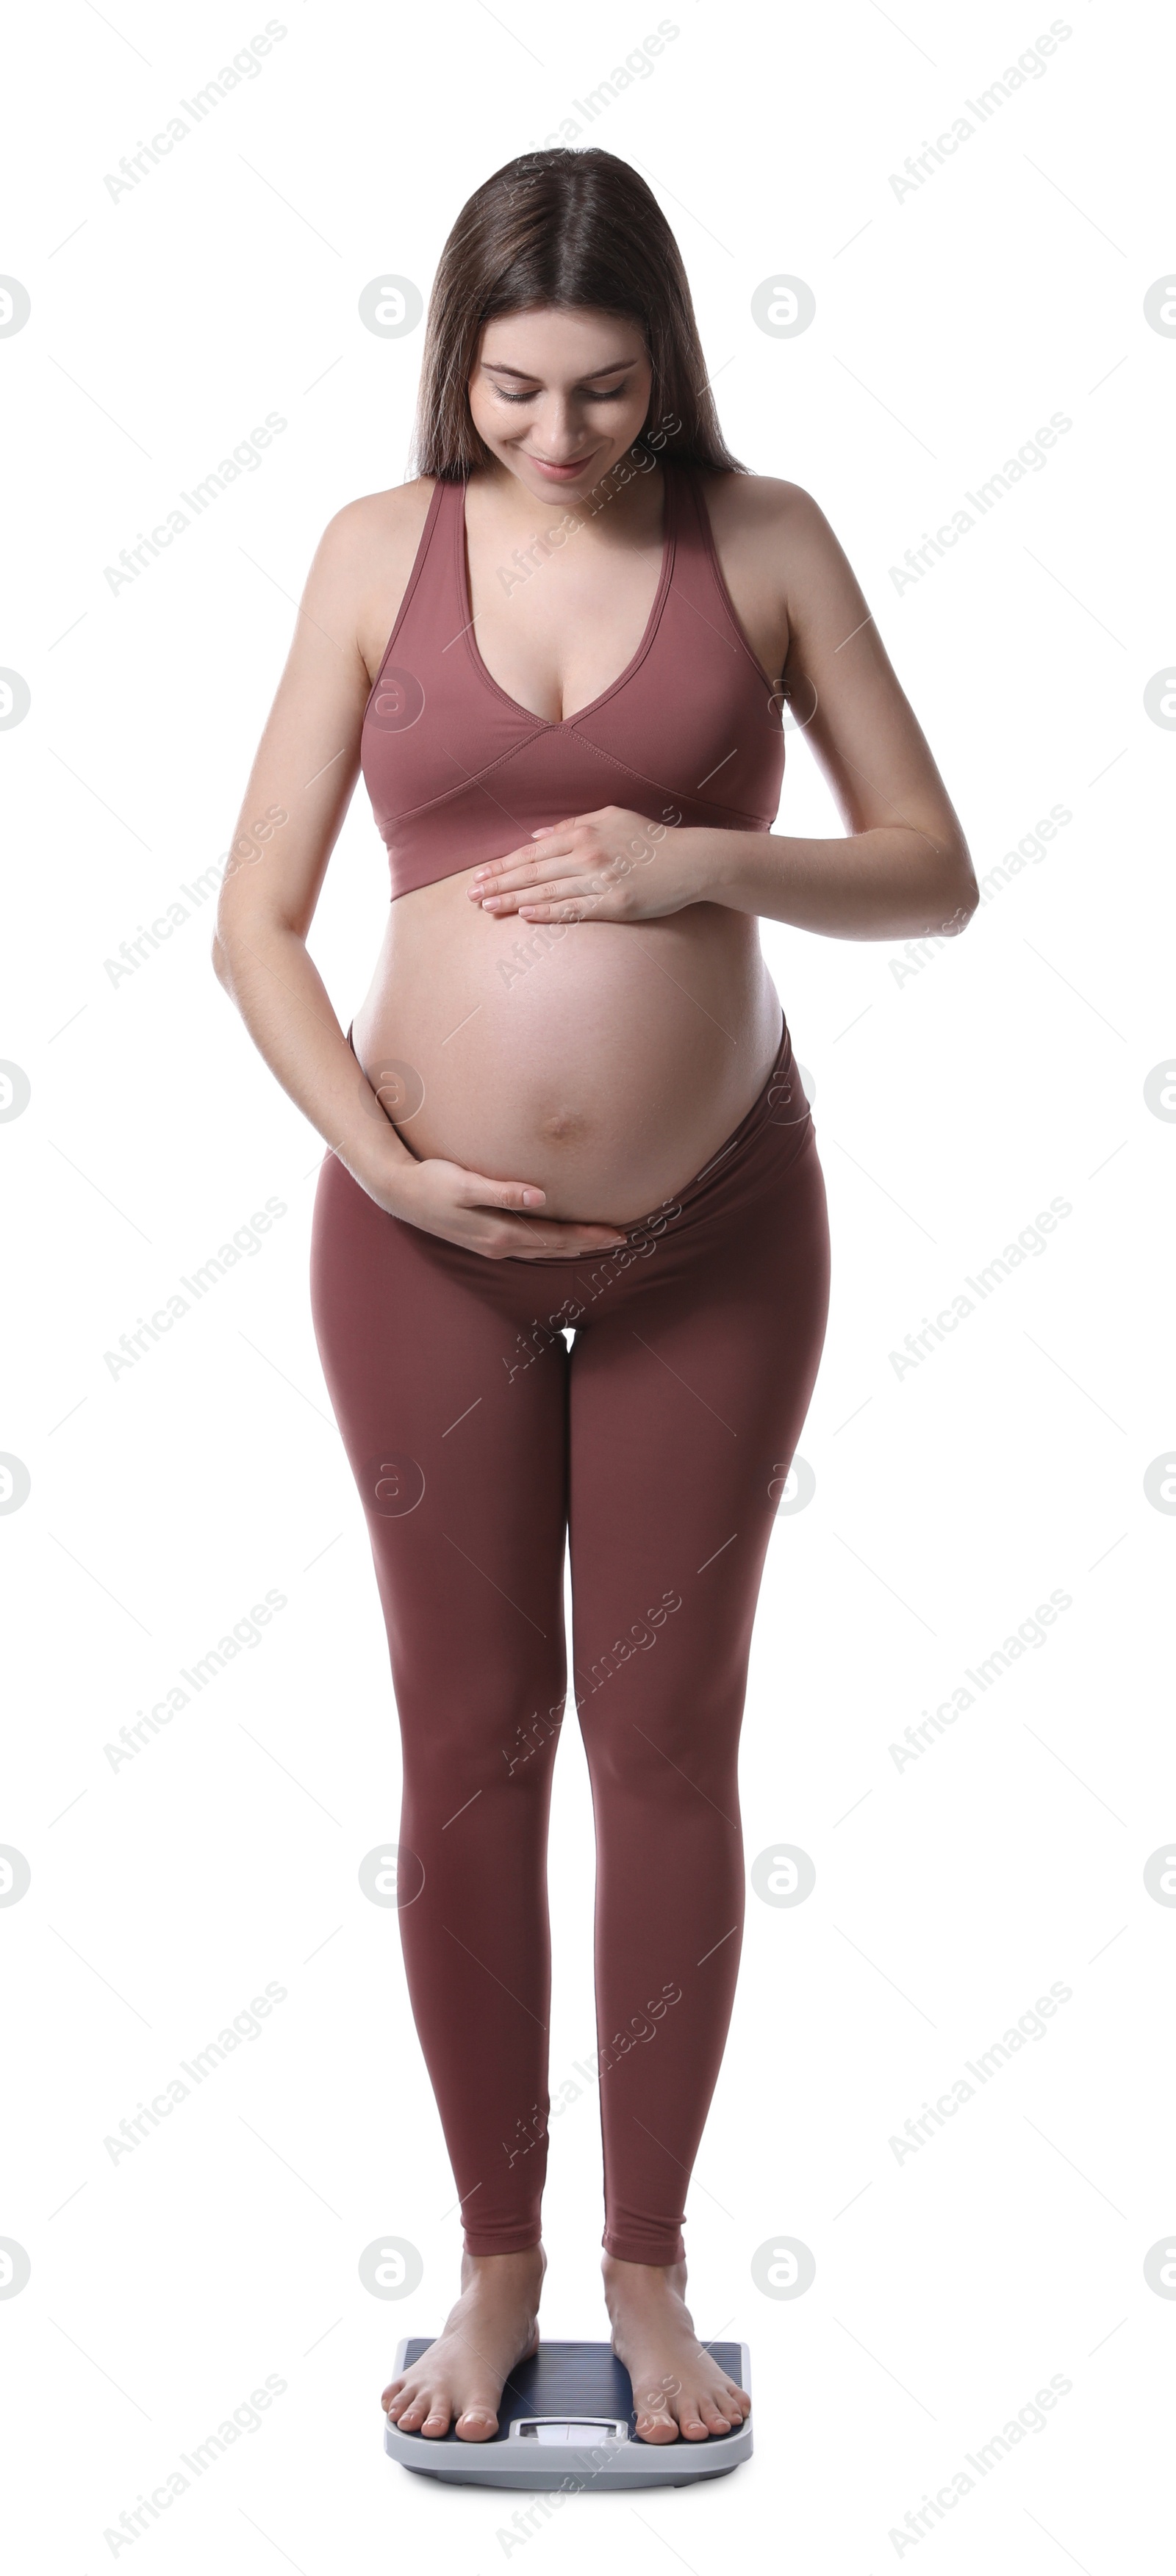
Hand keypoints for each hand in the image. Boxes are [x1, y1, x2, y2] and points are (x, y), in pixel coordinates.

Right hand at [380, 1154, 627, 1262]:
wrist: (399, 1194)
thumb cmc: (432, 1182)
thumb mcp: (465, 1184)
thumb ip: (503, 1191)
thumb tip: (539, 1197)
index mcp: (501, 1234)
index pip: (555, 1237)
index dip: (588, 1236)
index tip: (617, 1233)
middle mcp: (500, 1246)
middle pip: (554, 1247)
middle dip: (587, 1243)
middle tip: (621, 1239)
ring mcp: (492, 1246)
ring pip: (542, 1249)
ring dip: (571, 1245)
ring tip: (596, 1240)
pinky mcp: (485, 1239)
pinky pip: (529, 1245)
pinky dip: (550, 1242)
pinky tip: (557, 1238)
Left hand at [467, 805, 702, 924]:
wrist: (691, 861)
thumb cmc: (650, 840)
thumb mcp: (612, 818)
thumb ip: (573, 825)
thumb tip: (537, 836)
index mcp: (584, 832)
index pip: (532, 852)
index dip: (503, 866)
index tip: (480, 877)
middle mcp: (588, 854)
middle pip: (533, 872)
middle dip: (499, 884)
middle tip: (472, 897)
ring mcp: (601, 880)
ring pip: (547, 891)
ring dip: (514, 900)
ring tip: (489, 908)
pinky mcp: (615, 904)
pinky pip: (574, 909)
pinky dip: (548, 911)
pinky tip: (526, 914)